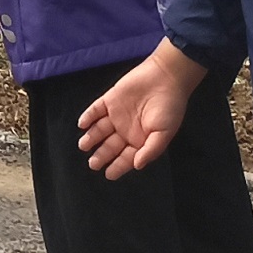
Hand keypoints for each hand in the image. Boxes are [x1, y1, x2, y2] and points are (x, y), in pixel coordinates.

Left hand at [81, 41, 204, 177]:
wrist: (166, 77)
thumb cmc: (169, 107)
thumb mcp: (164, 133)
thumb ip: (151, 150)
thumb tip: (137, 165)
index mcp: (140, 140)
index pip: (126, 157)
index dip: (118, 167)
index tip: (108, 175)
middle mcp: (126, 130)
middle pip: (110, 146)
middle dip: (101, 155)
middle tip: (93, 163)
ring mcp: (117, 115)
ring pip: (100, 130)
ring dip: (91, 137)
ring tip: (83, 145)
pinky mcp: (110, 100)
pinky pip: (96, 110)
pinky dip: (88, 116)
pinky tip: (82, 124)